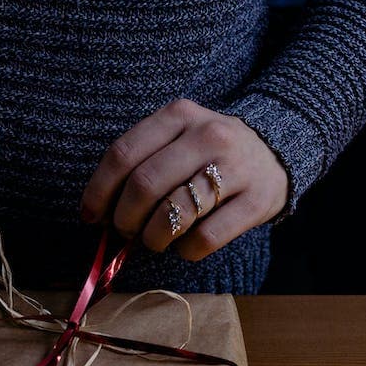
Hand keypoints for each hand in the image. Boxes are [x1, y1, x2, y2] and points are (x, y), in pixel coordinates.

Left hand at [80, 98, 288, 259]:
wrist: (275, 152)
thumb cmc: (209, 152)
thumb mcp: (177, 138)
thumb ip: (142, 161)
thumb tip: (98, 211)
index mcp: (179, 115)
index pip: (122, 153)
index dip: (99, 191)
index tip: (91, 215)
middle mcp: (208, 135)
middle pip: (145, 184)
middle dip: (125, 218)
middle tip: (126, 230)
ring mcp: (236, 167)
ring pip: (175, 213)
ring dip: (153, 237)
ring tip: (154, 240)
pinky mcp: (257, 200)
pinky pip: (206, 237)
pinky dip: (186, 250)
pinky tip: (186, 245)